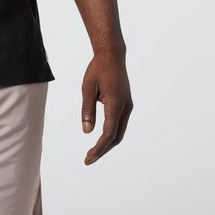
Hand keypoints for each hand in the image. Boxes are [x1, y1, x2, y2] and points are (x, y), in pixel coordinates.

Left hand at [81, 50, 132, 164]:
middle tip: (88, 159)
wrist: (112, 55)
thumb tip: (86, 132)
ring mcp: (128, 106)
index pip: (108, 133)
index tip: (88, 158)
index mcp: (115, 103)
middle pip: (116, 137)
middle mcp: (125, 107)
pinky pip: (120, 124)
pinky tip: (101, 138)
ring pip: (120, 132)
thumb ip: (87, 110)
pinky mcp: (126, 104)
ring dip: (108, 143)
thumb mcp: (87, 88)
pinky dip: (111, 134)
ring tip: (93, 152)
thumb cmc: (97, 69)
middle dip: (103, 150)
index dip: (99, 148)